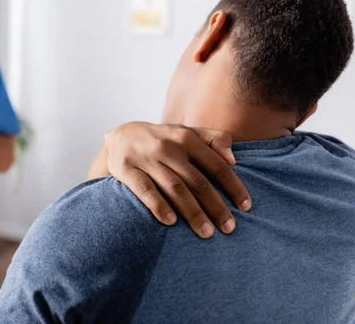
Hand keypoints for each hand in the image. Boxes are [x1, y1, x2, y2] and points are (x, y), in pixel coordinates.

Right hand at [90, 122, 250, 238]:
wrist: (120, 136)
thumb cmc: (162, 139)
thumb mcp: (186, 132)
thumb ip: (213, 139)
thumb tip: (233, 159)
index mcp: (186, 137)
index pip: (216, 164)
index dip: (232, 186)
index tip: (245, 207)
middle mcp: (167, 147)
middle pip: (197, 180)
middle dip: (215, 206)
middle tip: (229, 228)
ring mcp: (145, 158)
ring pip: (174, 188)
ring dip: (192, 212)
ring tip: (206, 232)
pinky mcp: (125, 168)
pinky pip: (144, 189)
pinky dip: (158, 206)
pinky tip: (171, 222)